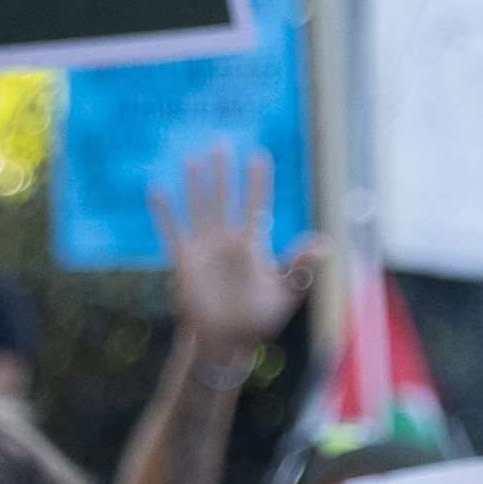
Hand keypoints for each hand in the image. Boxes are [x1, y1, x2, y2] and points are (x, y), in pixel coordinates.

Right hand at [157, 145, 306, 366]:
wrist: (228, 341)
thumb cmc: (259, 318)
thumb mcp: (285, 291)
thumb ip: (300, 267)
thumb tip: (325, 244)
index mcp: (252, 244)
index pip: (256, 205)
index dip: (257, 182)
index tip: (260, 156)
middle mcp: (226, 240)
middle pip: (224, 198)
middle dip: (223, 171)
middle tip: (221, 141)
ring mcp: (204, 249)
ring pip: (199, 208)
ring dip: (195, 185)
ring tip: (192, 158)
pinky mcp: (183, 262)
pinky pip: (171, 232)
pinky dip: (164, 213)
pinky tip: (156, 190)